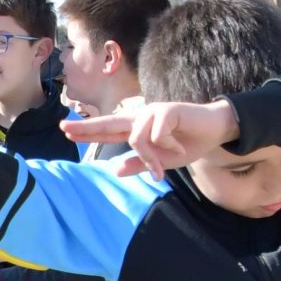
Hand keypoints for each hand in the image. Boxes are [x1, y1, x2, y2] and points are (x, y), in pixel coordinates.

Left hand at [59, 97, 239, 176]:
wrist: (215, 131)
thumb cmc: (188, 143)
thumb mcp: (162, 161)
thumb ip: (140, 165)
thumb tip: (115, 170)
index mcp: (138, 128)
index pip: (108, 130)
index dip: (88, 131)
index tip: (66, 131)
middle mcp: (141, 118)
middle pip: (109, 122)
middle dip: (87, 127)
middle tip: (64, 129)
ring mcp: (153, 112)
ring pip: (136, 138)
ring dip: (151, 156)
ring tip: (166, 162)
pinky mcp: (167, 110)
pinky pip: (156, 134)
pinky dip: (168, 146)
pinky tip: (179, 145)